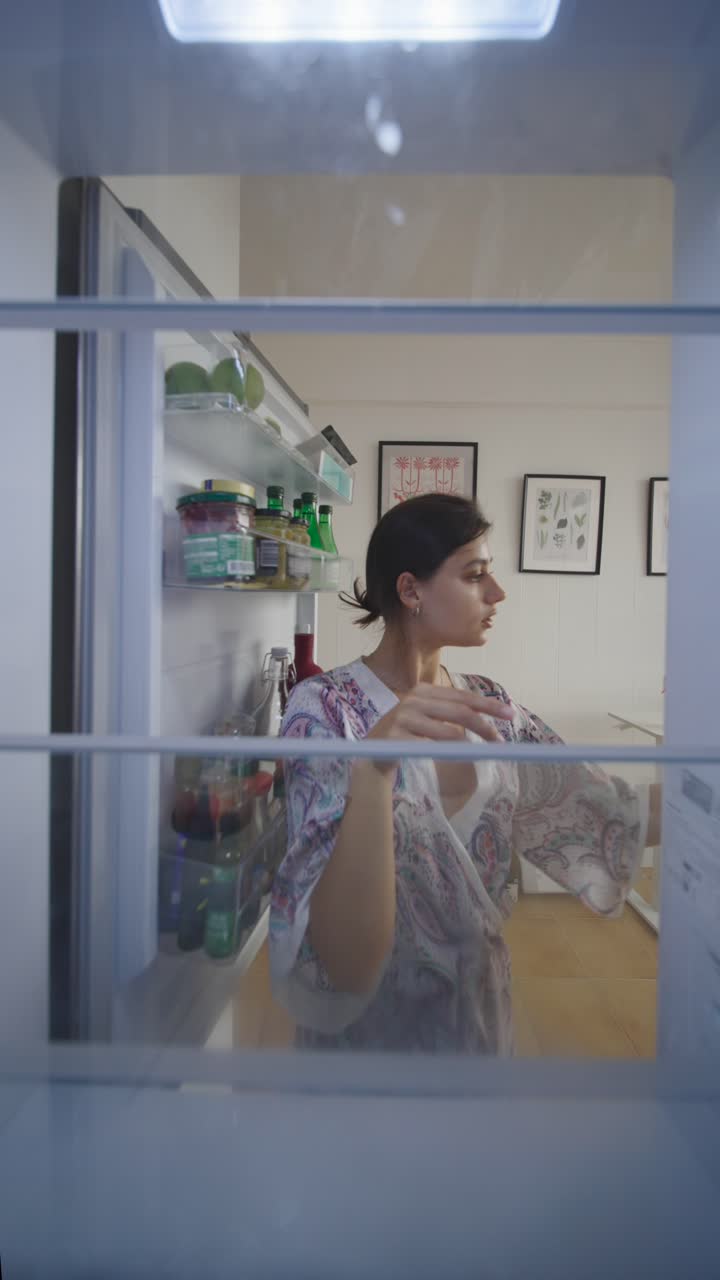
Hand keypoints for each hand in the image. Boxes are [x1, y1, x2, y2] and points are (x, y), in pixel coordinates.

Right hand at [365, 683, 514, 775]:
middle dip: (484, 725)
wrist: (372, 754)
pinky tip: (458, 758)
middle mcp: (413, 699)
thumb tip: (488, 719)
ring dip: (470, 745)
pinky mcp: (397, 737)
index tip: (510, 714)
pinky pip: (433, 746)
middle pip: (459, 712)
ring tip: (482, 752)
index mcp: (423, 690)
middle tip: (501, 740)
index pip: (462, 696)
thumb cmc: (406, 735)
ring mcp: (403, 717)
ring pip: (449, 732)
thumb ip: (451, 713)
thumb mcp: (427, 717)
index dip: (488, 705)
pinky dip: (449, 753)